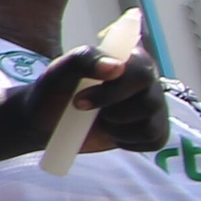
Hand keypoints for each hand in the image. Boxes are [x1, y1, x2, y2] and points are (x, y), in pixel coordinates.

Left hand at [11, 37, 167, 158]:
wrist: (46, 122)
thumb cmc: (54, 91)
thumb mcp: (59, 71)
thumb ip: (84, 60)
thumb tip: (117, 67)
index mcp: (131, 58)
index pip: (142, 72)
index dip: (115, 90)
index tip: (81, 99)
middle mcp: (148, 80)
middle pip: (149, 102)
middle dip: (111, 112)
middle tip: (81, 107)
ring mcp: (153, 106)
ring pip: (150, 125)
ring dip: (116, 128)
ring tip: (98, 119)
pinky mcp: (153, 130)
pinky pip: (153, 140)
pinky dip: (127, 141)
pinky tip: (110, 132)